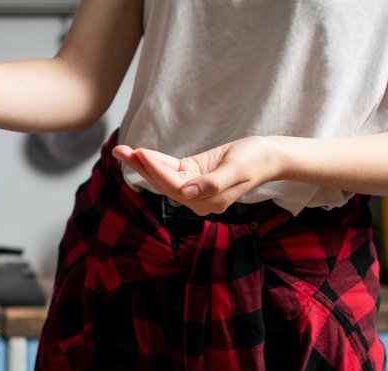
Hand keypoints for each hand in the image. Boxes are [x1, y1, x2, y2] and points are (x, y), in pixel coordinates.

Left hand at [112, 136, 279, 215]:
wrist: (268, 155)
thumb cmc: (256, 159)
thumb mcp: (236, 169)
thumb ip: (212, 183)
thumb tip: (187, 195)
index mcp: (208, 202)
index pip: (174, 187)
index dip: (156, 170)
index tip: (140, 153)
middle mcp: (197, 199)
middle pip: (162, 183)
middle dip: (140, 166)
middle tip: (119, 150)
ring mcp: (193, 188)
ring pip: (162, 176)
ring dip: (141, 163)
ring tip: (121, 150)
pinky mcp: (192, 176)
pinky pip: (169, 169)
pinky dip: (154, 161)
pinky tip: (138, 154)